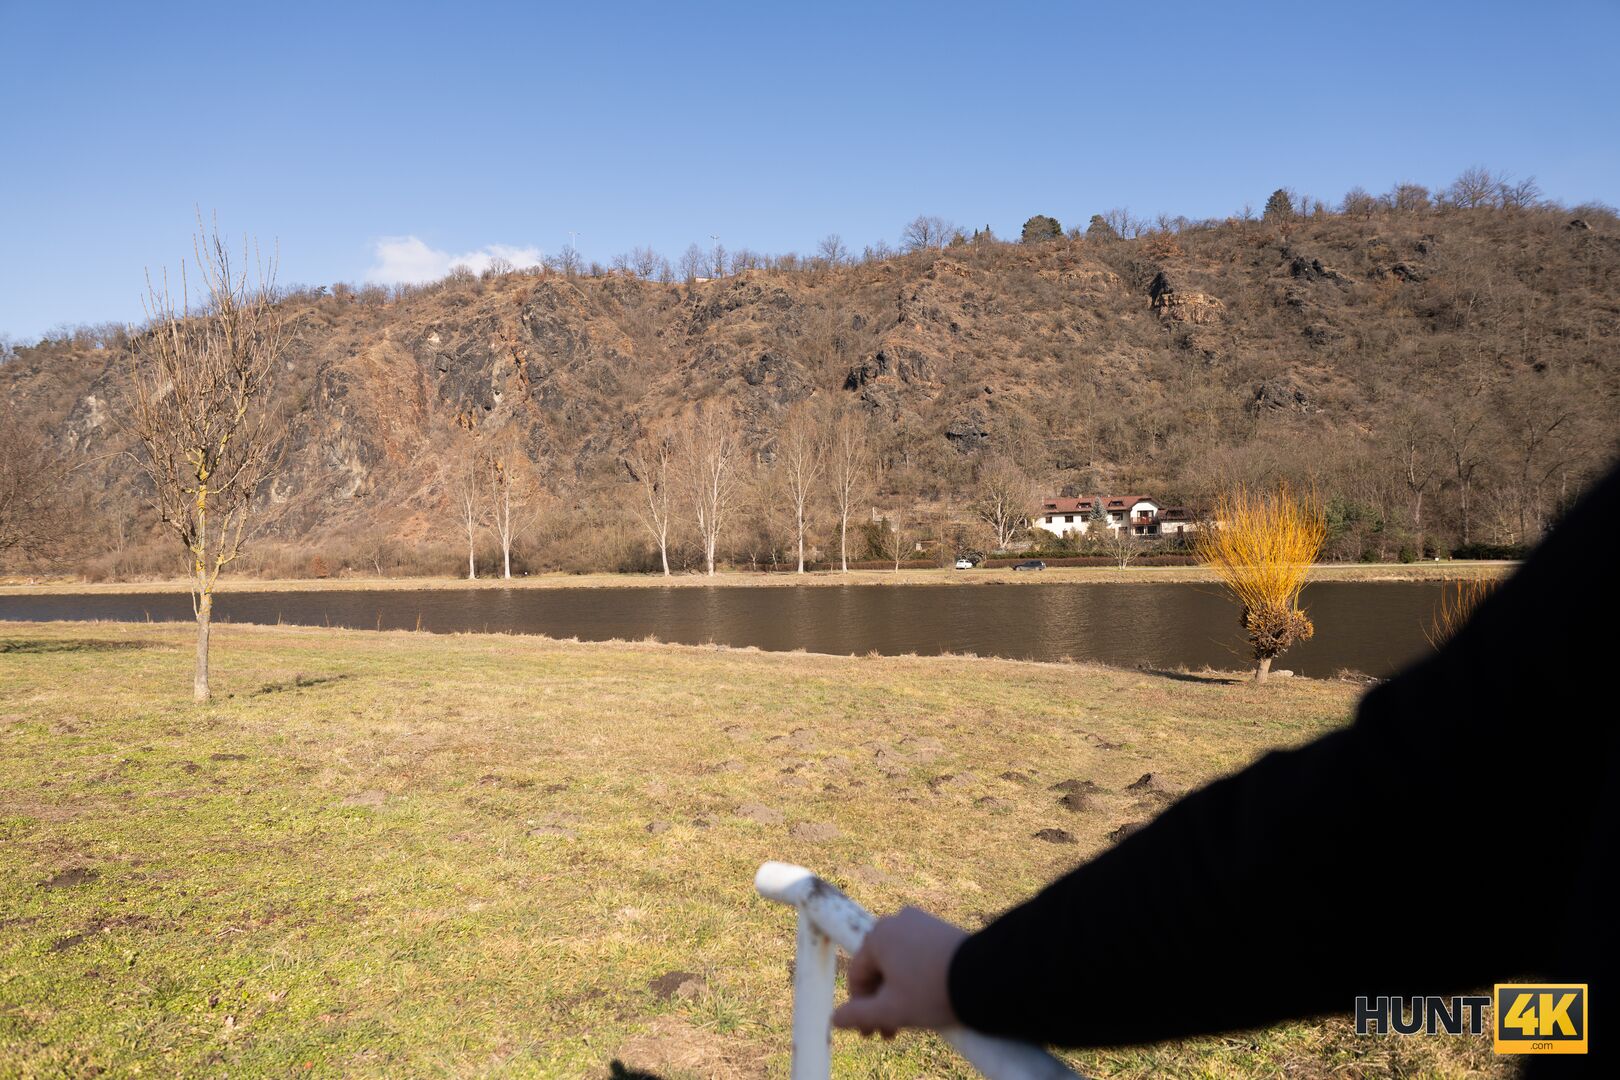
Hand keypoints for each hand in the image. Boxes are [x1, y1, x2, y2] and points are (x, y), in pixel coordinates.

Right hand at [832, 906, 967, 1038]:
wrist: (985, 976)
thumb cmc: (932, 991)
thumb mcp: (891, 1010)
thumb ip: (858, 1015)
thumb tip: (835, 1019)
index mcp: (877, 936)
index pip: (857, 975)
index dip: (860, 1008)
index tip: (871, 1032)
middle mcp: (896, 921)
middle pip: (879, 968)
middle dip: (881, 1003)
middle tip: (890, 1032)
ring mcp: (921, 922)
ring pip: (899, 963)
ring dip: (899, 992)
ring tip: (911, 1019)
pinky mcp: (941, 929)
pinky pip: (918, 955)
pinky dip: (916, 977)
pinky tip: (927, 999)